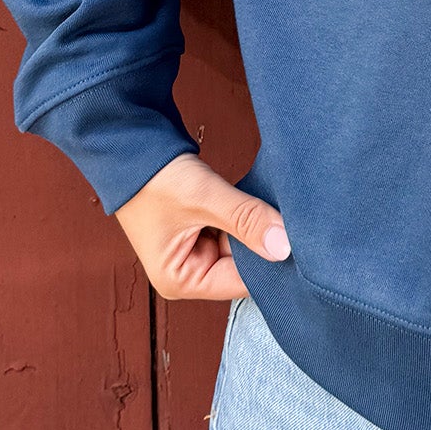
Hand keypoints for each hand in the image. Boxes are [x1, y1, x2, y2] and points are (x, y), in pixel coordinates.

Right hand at [114, 152, 289, 300]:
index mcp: (181, 281)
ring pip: (243, 245)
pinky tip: (262, 205)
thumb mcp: (204, 198)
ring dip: (256, 228)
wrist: (132, 146)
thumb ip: (247, 220)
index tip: (299, 243)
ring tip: (277, 209)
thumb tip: (285, 246)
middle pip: (244, 265)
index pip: (241, 282)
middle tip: (293, 222)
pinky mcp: (203, 232)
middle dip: (264, 243)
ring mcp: (195, 252)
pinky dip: (247, 218)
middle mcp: (188, 273)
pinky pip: (236, 230)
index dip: (270, 262)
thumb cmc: (154, 178)